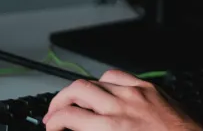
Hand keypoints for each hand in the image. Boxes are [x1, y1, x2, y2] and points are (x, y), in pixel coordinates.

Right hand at [45, 70, 202, 130]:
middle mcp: (122, 106)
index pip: (68, 117)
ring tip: (76, 102)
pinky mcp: (150, 88)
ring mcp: (137, 93)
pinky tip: (104, 91)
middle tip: (54, 114)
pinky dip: (106, 82)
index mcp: (111, 127)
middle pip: (77, 90)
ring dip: (81, 91)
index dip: (53, 123)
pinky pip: (120, 76)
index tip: (52, 128)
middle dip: (59, 102)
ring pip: (97, 80)